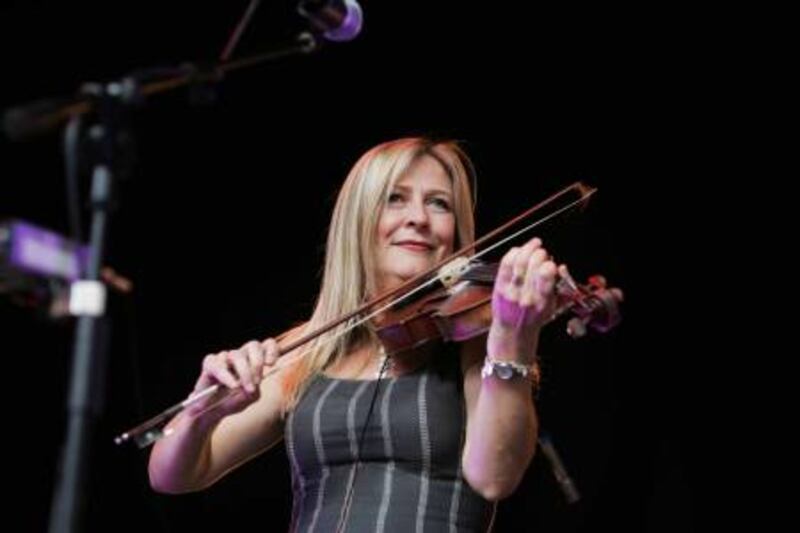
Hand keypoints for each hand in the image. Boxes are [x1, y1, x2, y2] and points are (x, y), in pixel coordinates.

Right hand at [185, 338, 279, 417]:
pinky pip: (219, 366)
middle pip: (253, 345)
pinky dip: (226, 377)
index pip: (267, 345)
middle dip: (257, 363)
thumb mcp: (249, 398)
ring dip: (244, 373)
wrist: (210, 411)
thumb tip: (254, 384)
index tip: (271, 364)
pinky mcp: (210, 364)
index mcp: (253, 359)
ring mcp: (224, 357)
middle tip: (257, 382)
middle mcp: (240, 355)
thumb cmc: (232, 400)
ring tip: (243, 388)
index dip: (272, 350)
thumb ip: (255, 390)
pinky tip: (232, 386)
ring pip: (237, 355)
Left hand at [488, 238, 557, 360]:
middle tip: (542, 253)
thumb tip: (561, 267)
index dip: (549, 263)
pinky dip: (513, 253)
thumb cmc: (533, 319)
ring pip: (519, 261)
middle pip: (533, 263)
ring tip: (534, 245)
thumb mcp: (552, 307)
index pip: (546, 274)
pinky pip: (505, 264)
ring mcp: (511, 291)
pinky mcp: (499, 287)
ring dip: (528, 248)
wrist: (512, 333)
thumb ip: (558, 287)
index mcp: (542, 301)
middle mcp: (526, 295)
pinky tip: (519, 250)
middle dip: (540, 253)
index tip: (550, 263)